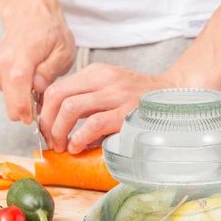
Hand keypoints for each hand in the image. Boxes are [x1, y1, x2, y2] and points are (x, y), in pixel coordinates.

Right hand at [0, 4, 75, 123]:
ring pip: (10, 100)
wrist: (30, 15)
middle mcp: (3, 63)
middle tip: (47, 104)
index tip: (34, 120)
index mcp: (21, 56)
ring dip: (26, 101)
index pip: (18, 86)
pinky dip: (20, 94)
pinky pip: (8, 94)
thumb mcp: (62, 50)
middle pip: (10, 101)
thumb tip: (38, 89)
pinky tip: (32, 83)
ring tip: (42, 87)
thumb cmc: (49, 31)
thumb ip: (49, 71)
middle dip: (28, 110)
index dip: (25, 108)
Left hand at [39, 63, 179, 152]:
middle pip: (57, 96)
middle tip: (51, 141)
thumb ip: (87, 99)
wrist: (175, 96)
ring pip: (70, 108)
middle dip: (47, 122)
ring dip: (59, 131)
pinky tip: (78, 147)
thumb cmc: (140, 99)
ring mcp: (116, 95)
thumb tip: (59, 124)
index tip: (46, 129)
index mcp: (97, 73)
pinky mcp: (126, 113)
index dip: (45, 111)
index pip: (56, 88)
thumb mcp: (110, 88)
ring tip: (63, 146)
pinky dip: (79, 138)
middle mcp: (104, 79)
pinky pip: (92, 124)